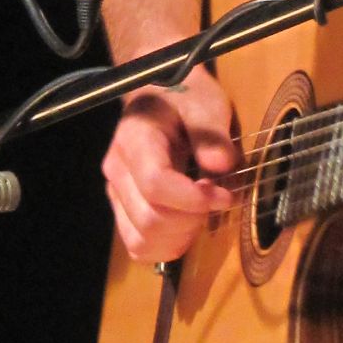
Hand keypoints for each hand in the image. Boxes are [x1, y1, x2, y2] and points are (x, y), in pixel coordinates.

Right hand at [101, 69, 236, 264]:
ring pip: (141, 241)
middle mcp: (118, 171)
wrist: (159, 96)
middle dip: (192, 220)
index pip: (156, 184)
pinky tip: (188, 226)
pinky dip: (167, 246)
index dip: (194, 199)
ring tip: (202, 213)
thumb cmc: (184, 98)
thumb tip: (221, 166)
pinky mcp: (123, 209)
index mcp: (135, 140)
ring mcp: (117, 194)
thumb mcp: (205, 103)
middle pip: (149, 219)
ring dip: (181, 237)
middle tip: (217, 200)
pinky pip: (138, 246)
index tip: (226, 195)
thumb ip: (212, 134)